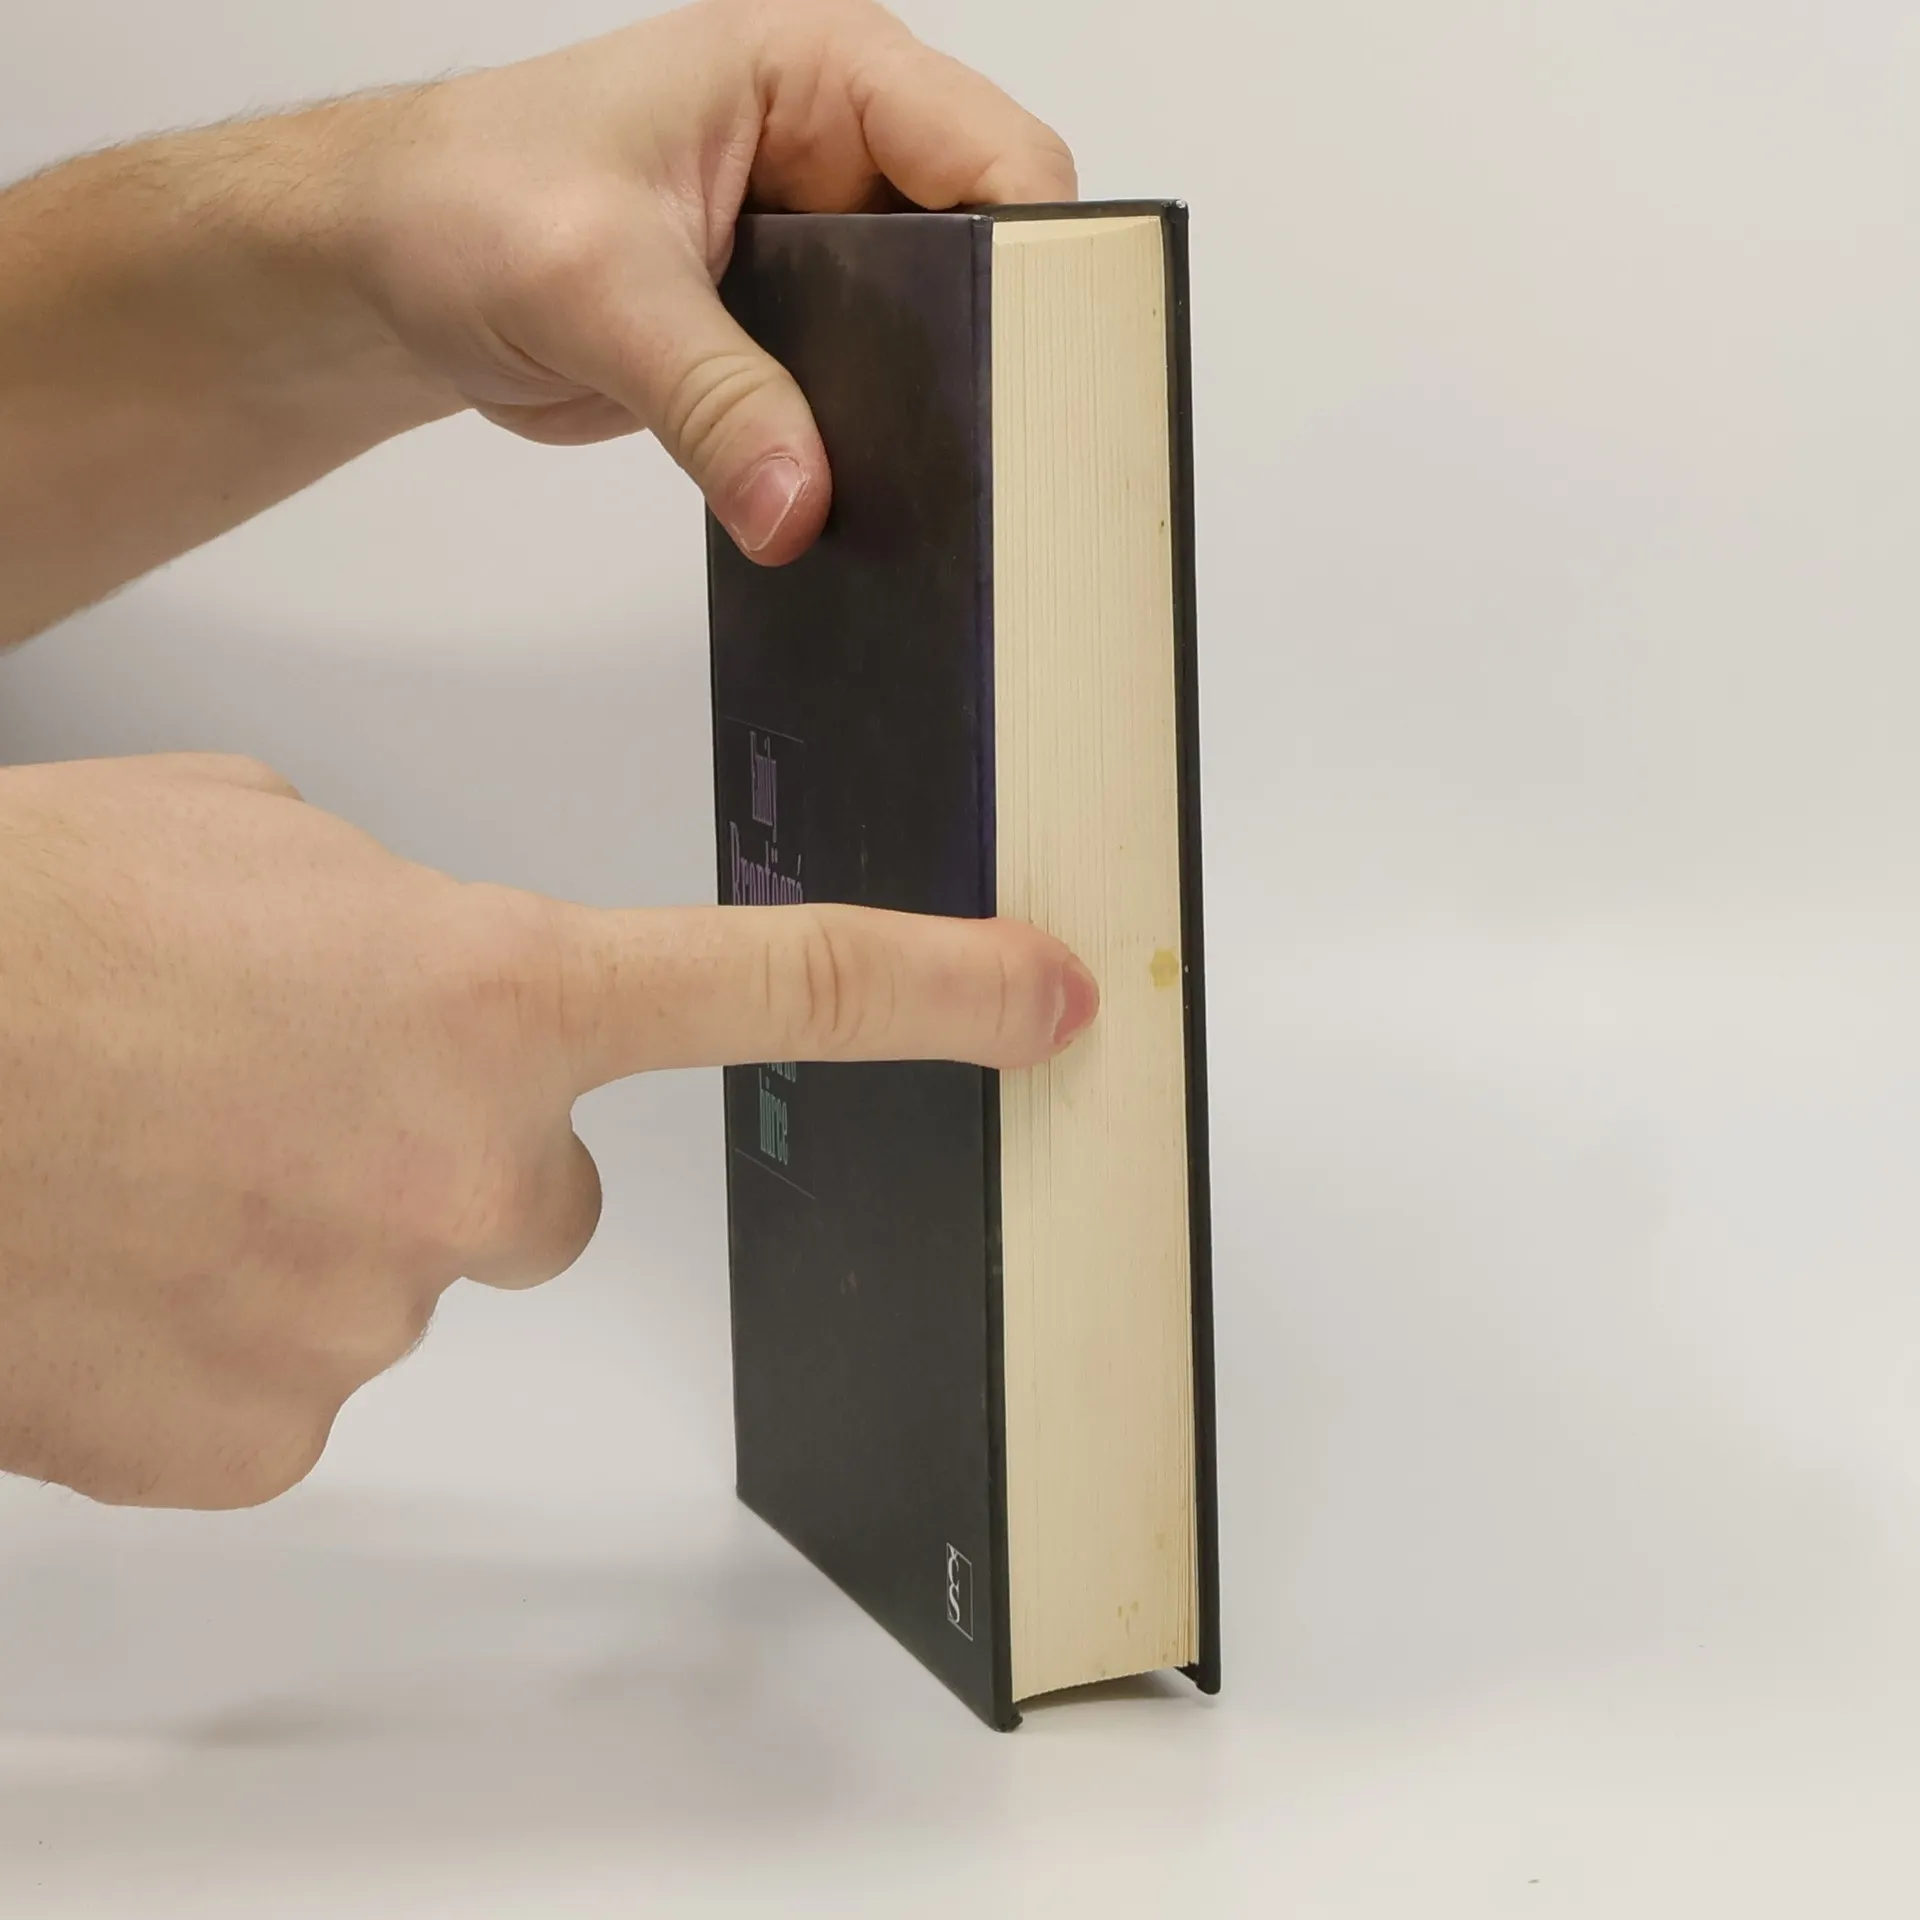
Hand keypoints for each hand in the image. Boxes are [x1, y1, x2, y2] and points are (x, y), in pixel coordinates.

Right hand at [0, 754, 1096, 1508]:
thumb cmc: (32, 929)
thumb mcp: (256, 841)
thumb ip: (402, 919)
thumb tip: (432, 997)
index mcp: (490, 992)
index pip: (778, 984)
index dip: (938, 992)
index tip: (1049, 1000)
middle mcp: (466, 1173)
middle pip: (549, 1188)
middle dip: (450, 1143)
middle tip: (288, 1090)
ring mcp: (368, 1321)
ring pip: (413, 1277)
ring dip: (323, 1224)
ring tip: (170, 1154)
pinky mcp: (260, 1443)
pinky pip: (302, 1380)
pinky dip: (238, 1326)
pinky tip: (133, 1257)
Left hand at [333, 0, 1076, 558]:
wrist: (390, 267)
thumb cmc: (462, 200)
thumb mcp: (590, 283)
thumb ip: (709, 395)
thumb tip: (798, 502)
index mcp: (819, 74)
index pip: (995, 156)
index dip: (1039, 263)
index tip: (1044, 372)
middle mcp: (841, 156)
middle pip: (989, 257)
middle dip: (996, 355)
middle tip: (996, 458)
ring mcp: (826, 254)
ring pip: (943, 342)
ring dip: (935, 419)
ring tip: (941, 496)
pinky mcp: (796, 339)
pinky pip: (875, 401)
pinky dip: (874, 454)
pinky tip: (872, 504)